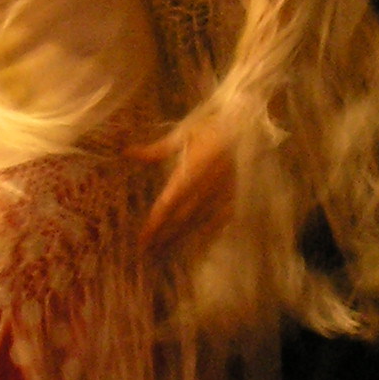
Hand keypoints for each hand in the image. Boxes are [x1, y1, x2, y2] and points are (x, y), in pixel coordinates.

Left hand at [134, 118, 235, 250]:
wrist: (250, 128)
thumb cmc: (213, 128)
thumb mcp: (183, 135)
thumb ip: (156, 150)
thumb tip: (128, 152)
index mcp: (188, 175)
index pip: (166, 205)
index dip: (154, 224)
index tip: (143, 239)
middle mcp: (202, 191)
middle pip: (179, 219)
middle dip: (163, 235)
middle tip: (148, 252)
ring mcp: (220, 197)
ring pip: (197, 223)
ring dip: (180, 237)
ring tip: (166, 250)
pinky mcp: (235, 197)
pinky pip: (220, 221)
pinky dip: (208, 233)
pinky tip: (201, 244)